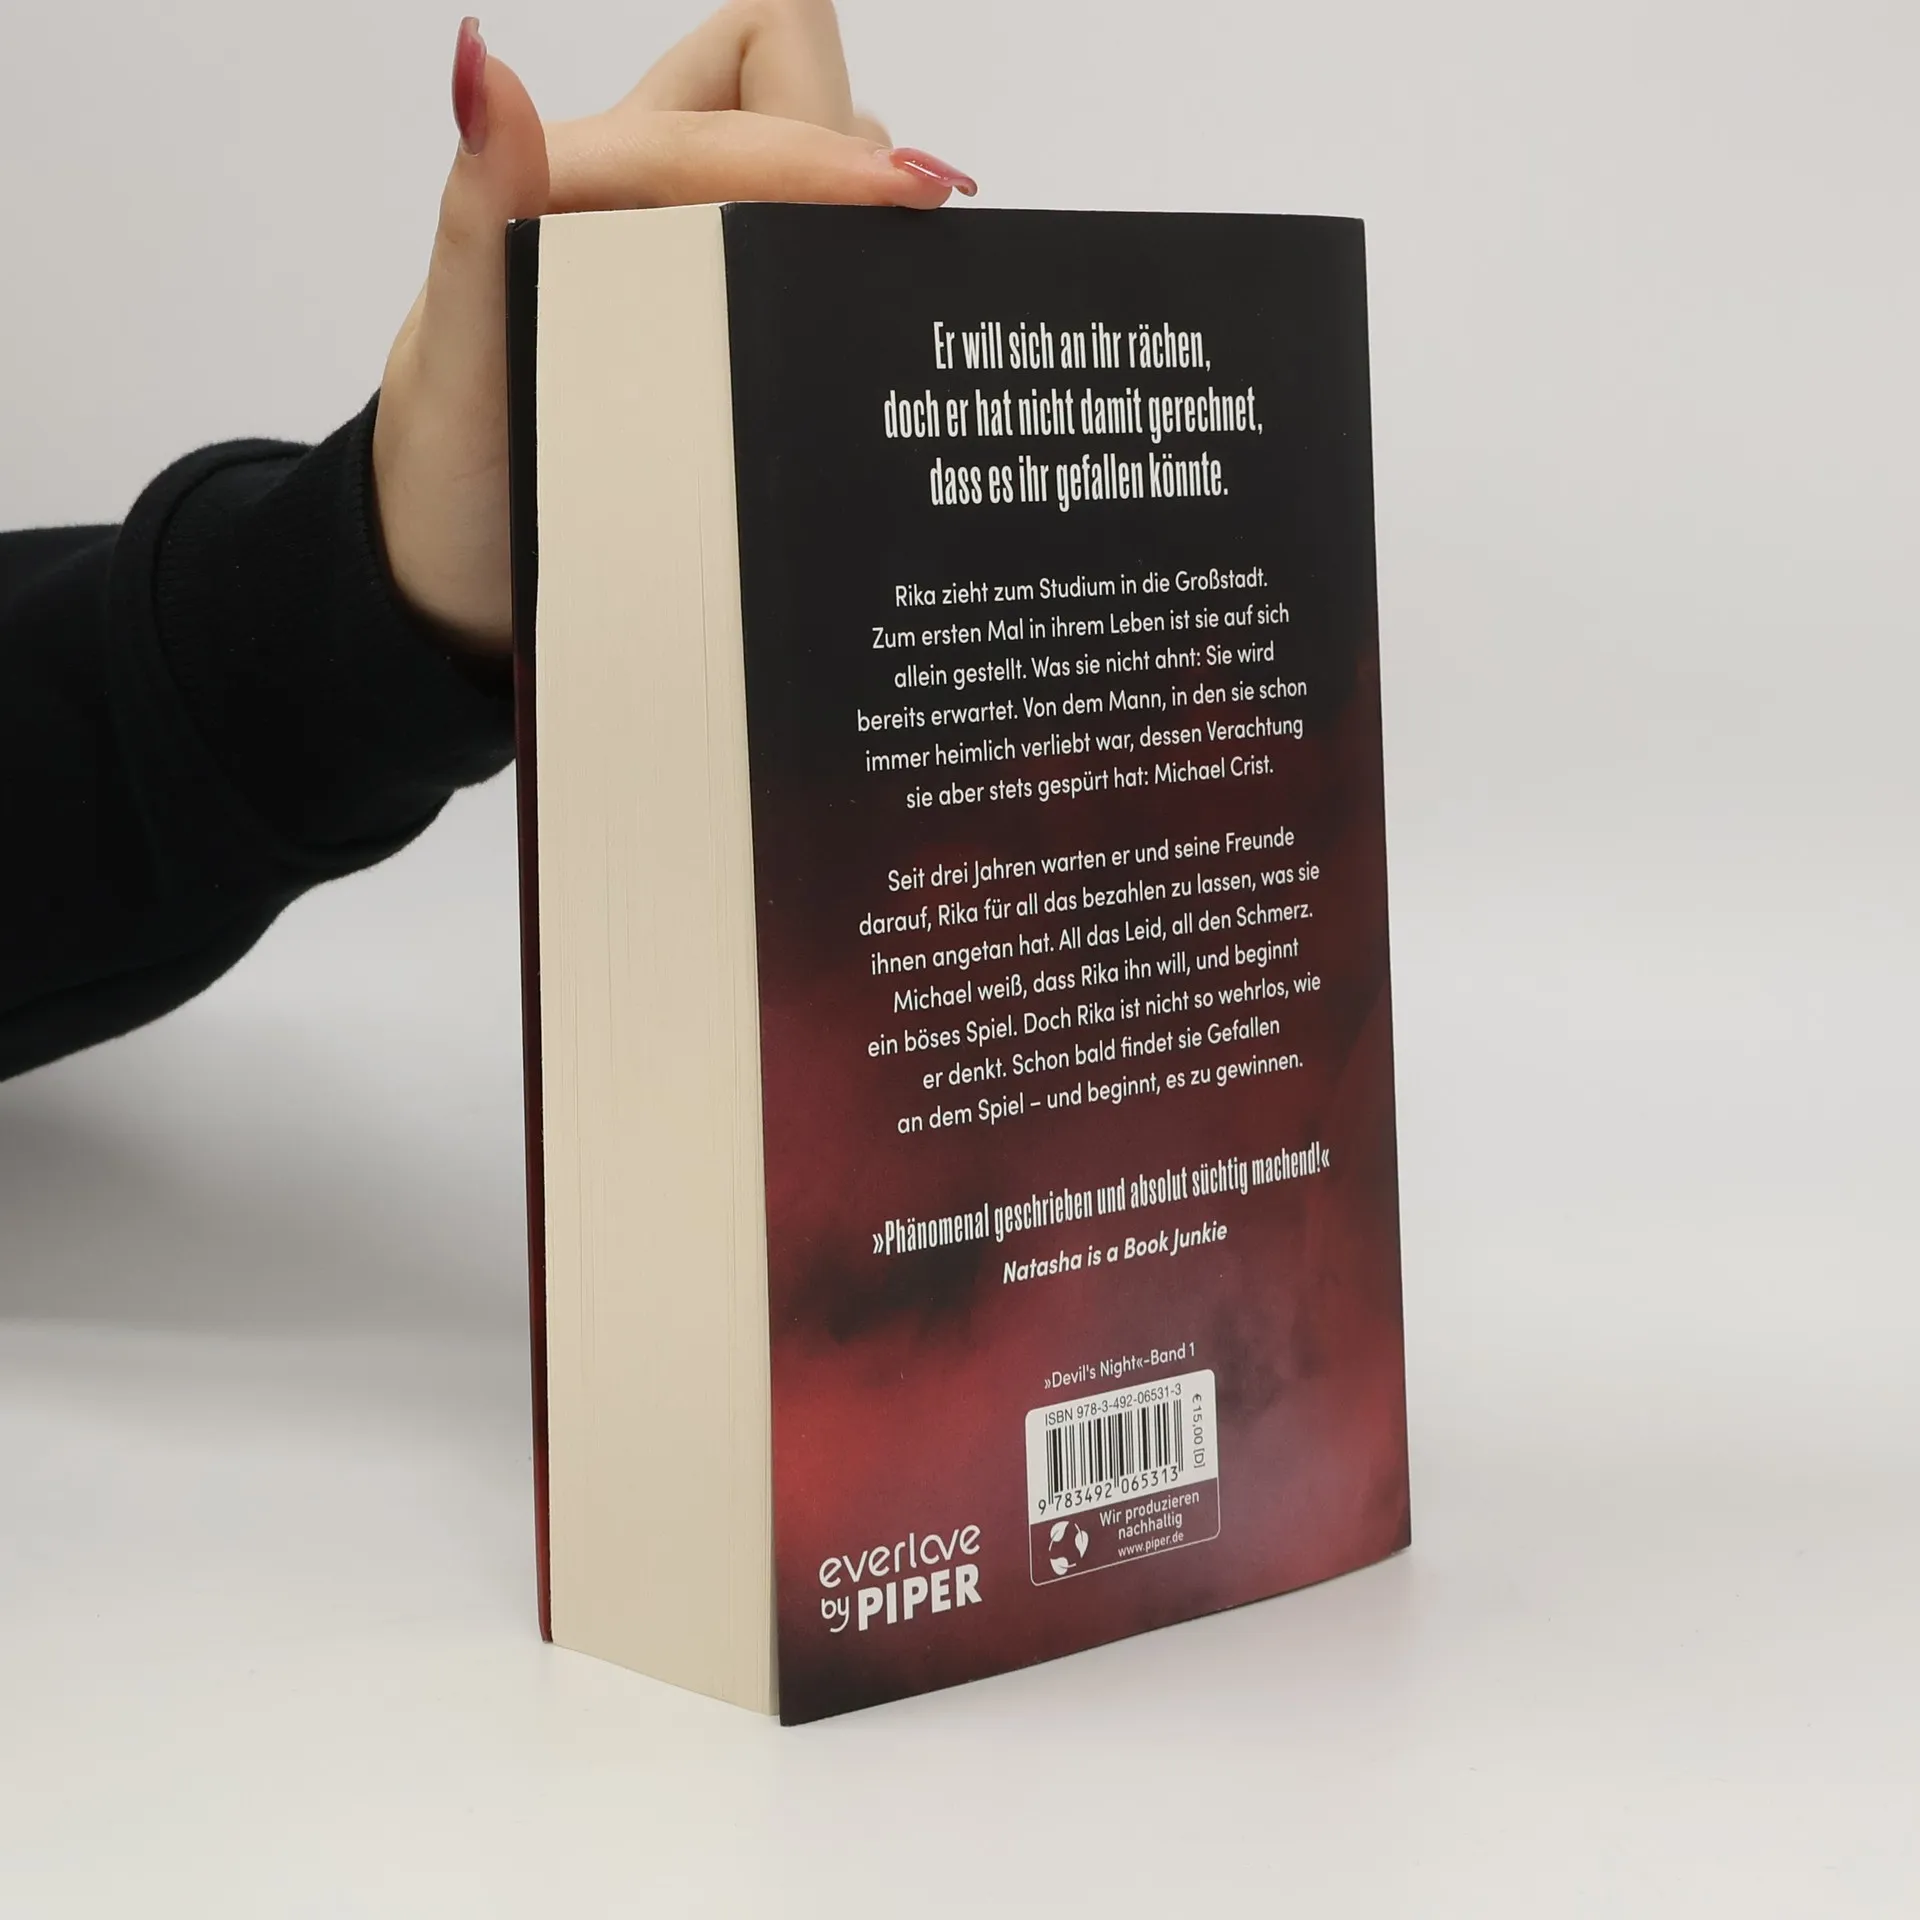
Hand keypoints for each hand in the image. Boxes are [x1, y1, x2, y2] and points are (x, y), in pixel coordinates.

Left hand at [372, 3, 975, 655]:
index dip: (820, 150)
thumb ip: (477, 214)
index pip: (732, 113)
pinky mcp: (710, 314)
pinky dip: (839, 264)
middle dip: (831, 143)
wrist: (457, 568)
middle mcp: (644, 197)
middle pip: (780, 77)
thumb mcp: (456, 352)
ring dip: (838, 209)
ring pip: (803, 155)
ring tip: (859, 298)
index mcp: (583, 179)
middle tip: (872, 241)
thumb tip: (480, 68)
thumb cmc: (453, 466)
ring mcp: (683, 253)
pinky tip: (852, 337)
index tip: (911, 199)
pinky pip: (799, 246)